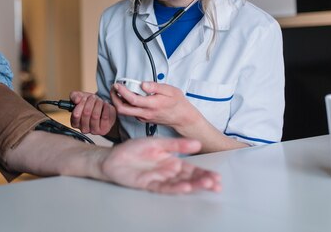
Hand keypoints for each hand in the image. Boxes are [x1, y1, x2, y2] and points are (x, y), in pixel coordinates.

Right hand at [70, 91, 116, 134]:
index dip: (81, 104)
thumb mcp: (81, 97)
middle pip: (86, 114)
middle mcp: (83, 129)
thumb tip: (76, 100)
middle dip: (90, 102)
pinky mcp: (103, 130)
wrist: (103, 109)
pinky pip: (104, 117)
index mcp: (75, 123)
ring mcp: (93, 131)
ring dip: (98, 104)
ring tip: (99, 100)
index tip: (84, 97)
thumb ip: (75, 96)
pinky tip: (105, 104)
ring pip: (95, 116)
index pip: (76, 115)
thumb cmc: (90, 104)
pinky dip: (105, 108)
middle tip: (93, 97)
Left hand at [99, 137, 221, 192]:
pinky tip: (186, 187)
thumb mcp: (157, 143)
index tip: (217, 177)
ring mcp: (159, 179)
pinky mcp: (148, 184)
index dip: (204, 173)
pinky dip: (176, 187)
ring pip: (179, 184)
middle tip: (216, 183)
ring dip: (193, 185)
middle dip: (203, 181)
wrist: (113, 157)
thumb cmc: (134, 150)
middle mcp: (167, 172)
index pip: (191, 169)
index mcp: (171, 162)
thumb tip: (197, 143)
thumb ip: (176, 144)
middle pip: (188, 178)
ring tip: (206, 184)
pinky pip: (164, 187)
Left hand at [110, 82, 199, 131]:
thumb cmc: (177, 103)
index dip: (122, 92)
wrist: (182, 118)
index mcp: (153, 105)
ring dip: (118, 101)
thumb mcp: (170, 90)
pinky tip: (127, 96)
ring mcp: (143, 118)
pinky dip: (125, 104)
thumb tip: (143, 84)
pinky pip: (130, 113)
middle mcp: (146, 113)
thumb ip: (155, 87)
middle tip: (114, 88)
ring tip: (119, 90)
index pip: (132, 99)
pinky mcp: (143, 119)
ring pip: (125, 112)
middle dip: (114, 98)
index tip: (117, 84)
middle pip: (123, 109)